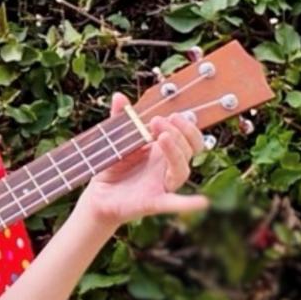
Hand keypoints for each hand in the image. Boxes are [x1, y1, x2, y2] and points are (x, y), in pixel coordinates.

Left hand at [79, 93, 210, 227]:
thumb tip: (119, 96)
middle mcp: (167, 168)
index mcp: (164, 151)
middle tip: (157, 121)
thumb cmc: (113, 167)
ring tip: (161, 137)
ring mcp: (162, 185)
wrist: (98, 195)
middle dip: (177, 132)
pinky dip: (188, 203)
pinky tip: (202, 202)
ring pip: (181, 170)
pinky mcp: (153, 202)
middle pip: (188, 150)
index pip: (189, 137)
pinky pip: (174, 203)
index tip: (168, 115)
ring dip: (175, 152)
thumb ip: (120, 119)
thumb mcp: (115, 140)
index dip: (185, 125)